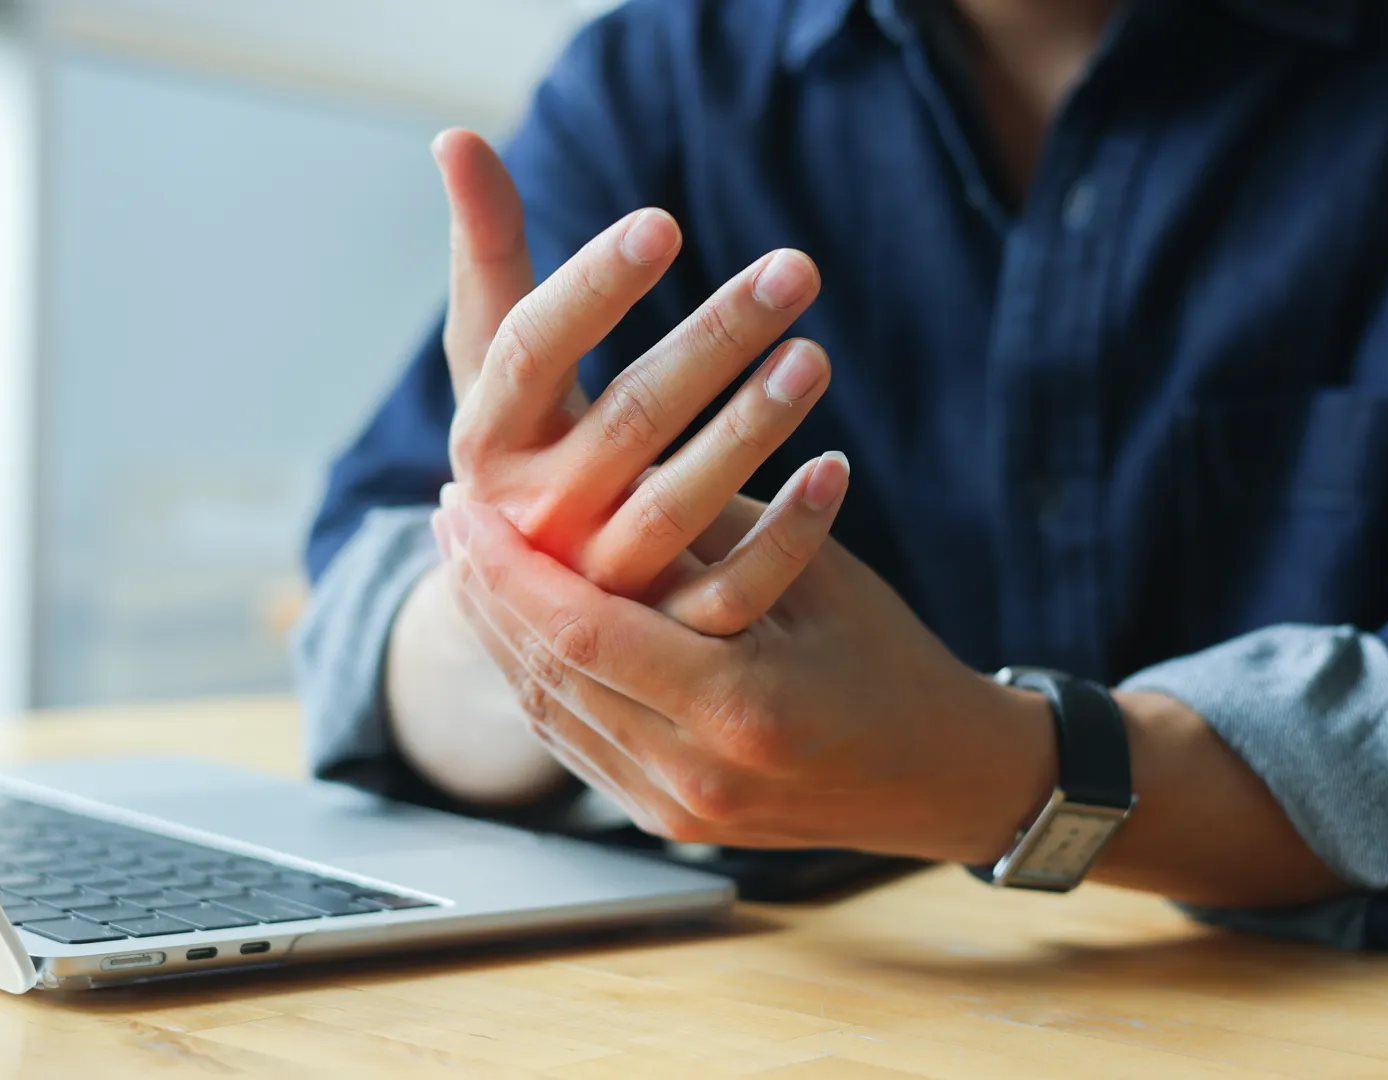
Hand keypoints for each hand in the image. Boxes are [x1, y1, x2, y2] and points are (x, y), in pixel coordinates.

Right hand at [432, 128, 830, 599]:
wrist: (530, 615)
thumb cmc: (527, 450)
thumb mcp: (496, 368)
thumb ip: (488, 257)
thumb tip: (458, 135)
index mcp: (487, 442)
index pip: (528, 353)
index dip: (592, 287)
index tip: (663, 223)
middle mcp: (535, 519)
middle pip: (627, 419)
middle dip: (713, 336)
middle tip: (795, 267)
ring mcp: (601, 587)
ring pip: (682, 507)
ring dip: (752, 428)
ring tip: (815, 356)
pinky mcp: (665, 642)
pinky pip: (736, 591)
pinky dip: (790, 532)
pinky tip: (838, 467)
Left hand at [436, 497, 1060, 862]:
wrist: (940, 778)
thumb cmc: (890, 657)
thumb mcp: (810, 572)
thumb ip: (702, 536)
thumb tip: (596, 473)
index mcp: (740, 708)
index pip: (582, 632)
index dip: (511, 567)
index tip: (464, 503)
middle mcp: (695, 774)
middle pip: (547, 674)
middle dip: (485, 590)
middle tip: (446, 514)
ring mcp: (674, 810)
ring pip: (546, 713)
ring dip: (497, 632)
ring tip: (465, 559)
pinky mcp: (665, 821)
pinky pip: (572, 743)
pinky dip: (533, 677)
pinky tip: (512, 623)